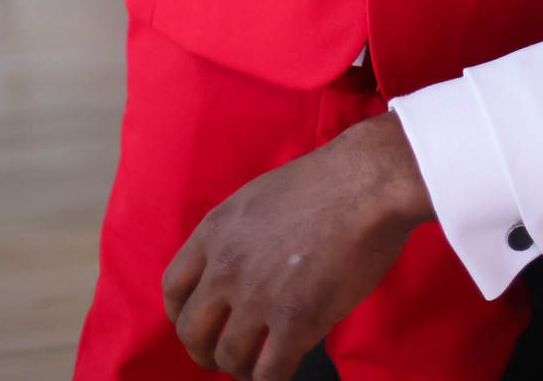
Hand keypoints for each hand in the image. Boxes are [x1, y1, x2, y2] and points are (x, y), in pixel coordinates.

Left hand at [163, 111, 433, 380]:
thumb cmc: (327, 180)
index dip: (183, 315)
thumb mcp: (260, 197)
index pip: (173, 288)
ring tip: (259, 362)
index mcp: (215, 231)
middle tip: (225, 353)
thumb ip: (236, 235)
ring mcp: (258, 296)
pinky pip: (268, 373)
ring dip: (241, 366)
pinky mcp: (294, 320)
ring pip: (228, 357)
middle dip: (206, 350)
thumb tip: (232, 270)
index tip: (200, 323)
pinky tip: (281, 372)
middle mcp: (226, 266)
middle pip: (191, 331)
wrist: (369, 180)